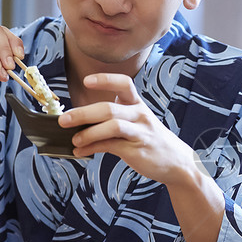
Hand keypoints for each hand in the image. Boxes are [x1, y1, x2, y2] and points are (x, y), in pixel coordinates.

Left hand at [59, 73, 197, 185]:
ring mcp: (139, 133)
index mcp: (138, 104)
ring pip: (112, 126)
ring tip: (74, 139)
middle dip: (84, 113)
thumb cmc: (151, 140)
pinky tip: (80, 151)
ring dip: (89, 133)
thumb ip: (113, 119)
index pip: (124, 84)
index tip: (87, 81)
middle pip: (110, 108)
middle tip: (64, 119)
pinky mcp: (137, 150)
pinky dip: (93, 148)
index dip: (106, 80)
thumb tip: (79, 121)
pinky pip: (111, 146)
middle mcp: (140, 115)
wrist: (177, 162)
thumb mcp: (137, 123)